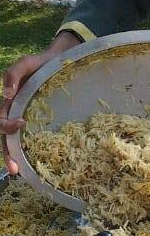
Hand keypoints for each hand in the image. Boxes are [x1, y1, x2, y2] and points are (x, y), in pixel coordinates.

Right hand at [1, 31, 81, 173]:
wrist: (58, 62)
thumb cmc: (40, 63)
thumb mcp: (26, 63)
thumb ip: (13, 74)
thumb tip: (7, 93)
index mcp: (9, 102)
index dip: (6, 125)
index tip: (22, 123)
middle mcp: (14, 114)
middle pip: (4, 137)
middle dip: (7, 153)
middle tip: (14, 168)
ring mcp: (26, 119)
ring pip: (15, 142)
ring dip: (15, 158)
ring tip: (20, 173)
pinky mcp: (39, 123)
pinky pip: (32, 140)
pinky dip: (30, 152)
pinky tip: (36, 164)